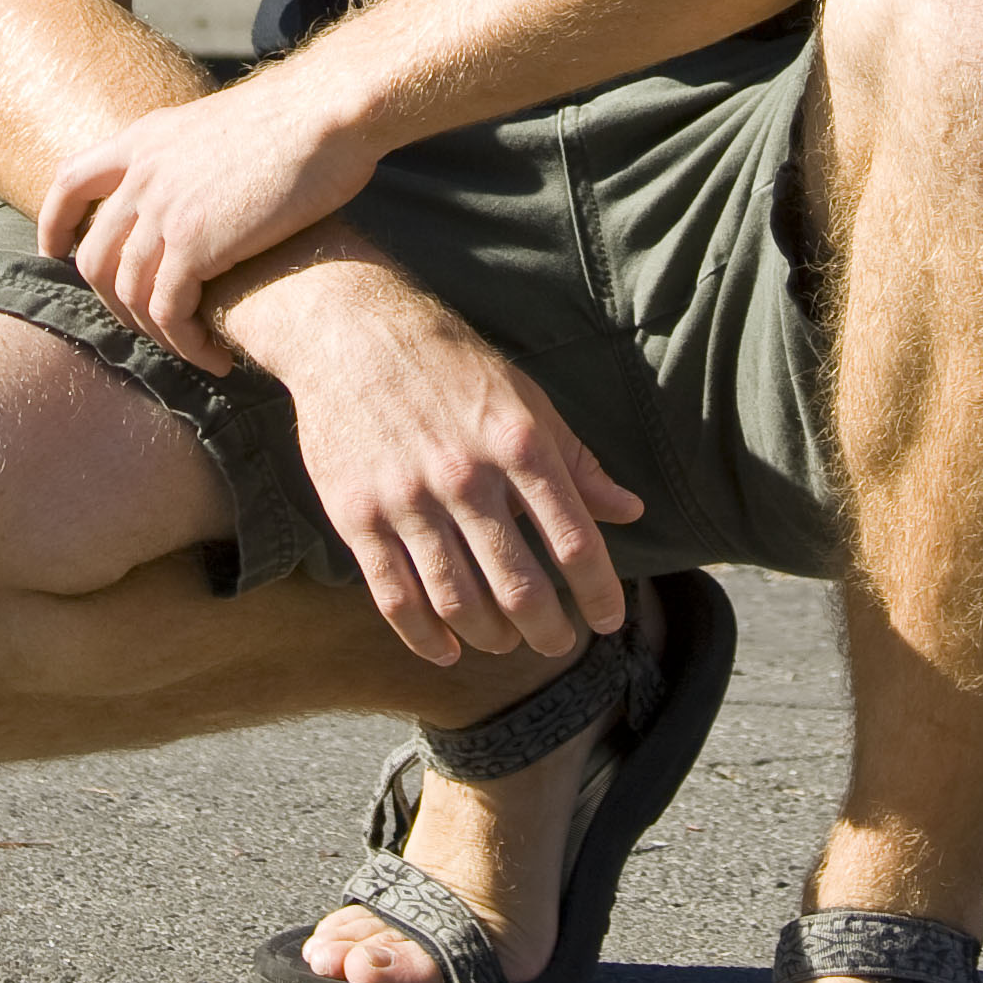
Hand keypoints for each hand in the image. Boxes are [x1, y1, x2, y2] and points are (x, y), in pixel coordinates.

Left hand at [35, 64, 374, 366]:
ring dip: (158, 334)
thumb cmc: (299, 120)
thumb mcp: (219, 126)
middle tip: (156, 328)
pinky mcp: (193, 243)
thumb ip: (190, 159)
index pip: (69, 181)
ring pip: (128, 293)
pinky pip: (168, 311)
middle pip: (93, 256)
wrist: (327, 109)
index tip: (55, 254)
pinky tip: (216, 355)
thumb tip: (197, 191)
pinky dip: (186, 343)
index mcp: (145, 138)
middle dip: (115, 304)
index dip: (54, 223)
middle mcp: (142, 172)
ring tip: (194, 349)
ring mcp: (163, 208)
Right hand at [254, 268, 643, 663]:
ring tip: (506, 641)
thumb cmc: (451, 365)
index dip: (599, 594)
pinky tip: (448, 649)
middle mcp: (466, 477)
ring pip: (459, 603)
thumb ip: (577, 462)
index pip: (574, 542)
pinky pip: (396, 599)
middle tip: (557, 642)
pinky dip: (425, 639)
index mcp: (519, 444)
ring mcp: (408, 500)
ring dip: (491, 638)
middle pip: (519, 588)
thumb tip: (631, 511)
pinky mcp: (358, 517)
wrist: (352, 332)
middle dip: (548, 631)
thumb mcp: (527, 400)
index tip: (607, 619)